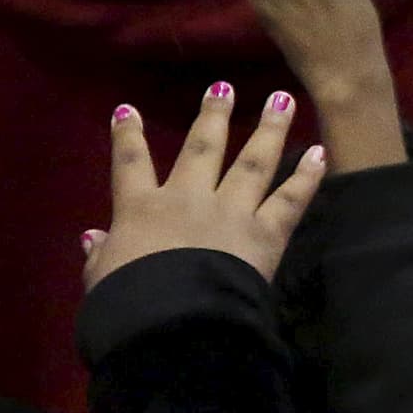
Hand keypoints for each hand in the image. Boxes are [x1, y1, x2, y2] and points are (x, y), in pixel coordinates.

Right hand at [82, 83, 323, 290]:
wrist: (174, 325)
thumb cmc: (129, 305)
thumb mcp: (101, 280)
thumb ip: (100, 255)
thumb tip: (92, 237)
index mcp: (142, 210)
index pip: (131, 164)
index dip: (127, 136)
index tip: (128, 109)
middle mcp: (188, 200)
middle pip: (202, 149)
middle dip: (213, 115)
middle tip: (225, 87)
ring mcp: (231, 212)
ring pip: (252, 162)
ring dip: (269, 129)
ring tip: (282, 100)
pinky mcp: (265, 235)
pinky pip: (289, 201)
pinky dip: (307, 178)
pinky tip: (320, 153)